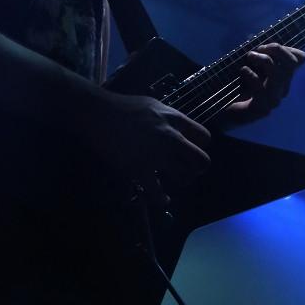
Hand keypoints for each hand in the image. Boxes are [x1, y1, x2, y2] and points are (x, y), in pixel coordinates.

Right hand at [92, 92, 211, 202]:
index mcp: (175, 119)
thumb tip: (179, 130)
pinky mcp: (140, 168)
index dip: (200, 148)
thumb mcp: (154, 105)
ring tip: (172, 178)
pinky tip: (162, 199)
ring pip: (185, 177)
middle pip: (201, 160)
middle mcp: (171, 137)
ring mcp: (157, 154)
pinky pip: (157, 192)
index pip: (204, 138)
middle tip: (186, 169)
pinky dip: (161, 199)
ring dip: (181, 181)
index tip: (191, 152)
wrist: (100, 112)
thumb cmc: (125, 107)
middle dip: (196, 168)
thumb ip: (170, 118)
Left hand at [218, 43, 304, 129]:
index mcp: (283, 77)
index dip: (286, 48)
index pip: (299, 59)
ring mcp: (273, 100)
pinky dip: (252, 76)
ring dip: (264, 61)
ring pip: (279, 76)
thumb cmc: (238, 85)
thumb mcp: (251, 65)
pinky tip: (243, 71)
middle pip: (291, 64)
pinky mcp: (261, 108)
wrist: (225, 110)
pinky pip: (261, 90)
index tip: (267, 46)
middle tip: (259, 49)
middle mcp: (282, 88)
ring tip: (250, 56)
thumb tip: (262, 44)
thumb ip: (260, 55)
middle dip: (276, 50)